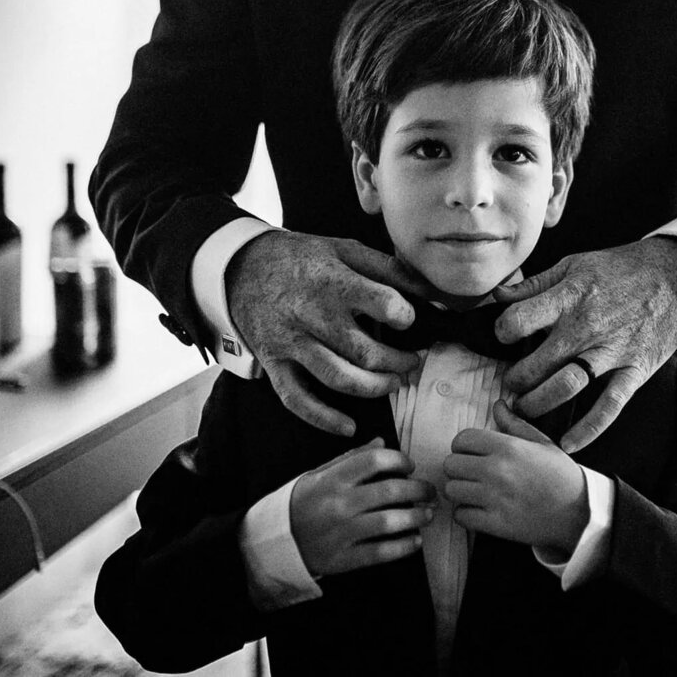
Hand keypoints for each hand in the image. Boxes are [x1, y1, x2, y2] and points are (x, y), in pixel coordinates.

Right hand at [226, 231, 428, 435]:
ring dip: (373, 388)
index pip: (384, 305)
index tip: (409, 321)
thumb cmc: (303, 259)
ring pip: (338, 378)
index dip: (406, 317)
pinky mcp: (274, 363)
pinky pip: (297, 399)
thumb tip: (436, 292)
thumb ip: (391, 270)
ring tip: (392, 384)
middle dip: (398, 363)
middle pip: (365, 351)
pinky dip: (324, 418)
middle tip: (411, 362)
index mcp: (333, 281)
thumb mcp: (346, 250)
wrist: (240, 267)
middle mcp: (312, 314)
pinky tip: (349, 426)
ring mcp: (290, 342)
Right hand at [290, 437, 435, 576]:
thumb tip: (381, 443)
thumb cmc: (302, 503)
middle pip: (390, 491)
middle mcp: (339, 504)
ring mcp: (341, 533)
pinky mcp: (344, 559)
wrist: (275, 542)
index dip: (399, 460)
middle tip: (429, 491)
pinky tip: (415, 540)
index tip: (409, 466)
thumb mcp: (319, 474)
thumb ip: (351, 458)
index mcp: (332, 479)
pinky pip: (381, 552)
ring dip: (416, 517)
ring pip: (389, 522)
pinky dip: (403, 547)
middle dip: (418, 489)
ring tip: (428, 514)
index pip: (374, 460)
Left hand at [443, 400, 587, 552]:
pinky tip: (479, 510)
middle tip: (472, 474)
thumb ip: (515, 423)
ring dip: (459, 491)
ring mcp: (493, 498)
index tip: (472, 454)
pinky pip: (460, 515)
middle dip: (459, 468)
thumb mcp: (542, 443)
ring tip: (474, 492)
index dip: (463, 446)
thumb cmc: (561, 476)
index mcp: (507, 447)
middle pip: (450, 464)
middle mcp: (496, 470)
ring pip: (451, 490)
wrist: (580, 512)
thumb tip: (498, 405)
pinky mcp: (494, 524)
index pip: (461, 439)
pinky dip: (465, 514)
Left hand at [493, 237, 676, 452]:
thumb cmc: (620, 269)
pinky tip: (567, 444)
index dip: (503, 331)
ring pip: (566, 386)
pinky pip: (610, 405)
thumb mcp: (574, 265)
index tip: (504, 337)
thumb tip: (498, 296)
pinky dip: (588, 428)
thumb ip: (534, 284)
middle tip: (511, 385)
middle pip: (537, 363)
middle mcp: (587, 326)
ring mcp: (612, 351)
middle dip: (515, 379)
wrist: (675, 275)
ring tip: (524, 407)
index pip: (518, 320)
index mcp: (569, 297)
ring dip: (538, 403)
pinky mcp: (634, 369)